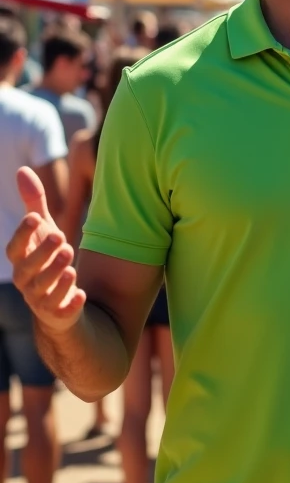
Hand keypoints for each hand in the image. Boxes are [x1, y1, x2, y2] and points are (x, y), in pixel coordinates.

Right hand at [7, 166, 85, 333]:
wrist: (58, 301)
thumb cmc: (47, 257)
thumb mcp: (44, 229)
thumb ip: (34, 203)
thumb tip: (21, 169)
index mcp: (21, 260)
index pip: (14, 249)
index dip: (22, 234)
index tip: (35, 217)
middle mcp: (27, 281)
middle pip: (28, 269)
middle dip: (42, 253)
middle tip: (60, 236)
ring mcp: (41, 299)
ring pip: (44, 289)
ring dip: (56, 273)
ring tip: (70, 255)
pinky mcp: (59, 313)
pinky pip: (62, 311)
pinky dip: (70, 303)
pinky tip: (81, 294)